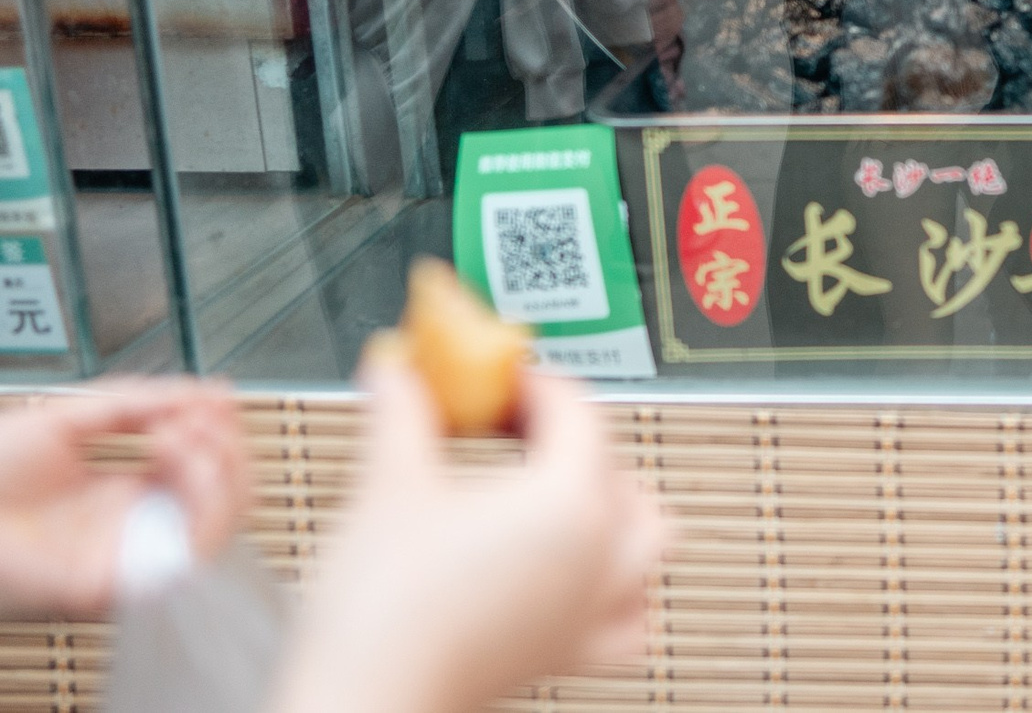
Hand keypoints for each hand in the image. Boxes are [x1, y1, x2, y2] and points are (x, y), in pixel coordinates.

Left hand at [0, 380, 246, 619]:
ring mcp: (132, 555)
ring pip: (225, 523)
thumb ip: (135, 402)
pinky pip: (196, 555)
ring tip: (184, 431)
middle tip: (208, 411)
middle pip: (226, 494)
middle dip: (230, 443)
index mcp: (123, 493)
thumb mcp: (70, 418)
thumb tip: (203, 390)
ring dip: (222, 465)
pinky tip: (172, 455)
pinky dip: (205, 498)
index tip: (214, 396)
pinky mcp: (124, 583)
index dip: (218, 430)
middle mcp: (135, 526)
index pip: (201, 468)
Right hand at [270, 352, 669, 712]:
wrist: (364, 698)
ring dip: (618, 504)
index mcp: (570, 499)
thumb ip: (403, 411)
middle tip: (515, 424)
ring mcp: (592, 608)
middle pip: (616, 467)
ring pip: (647, 538)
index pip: (576, 411)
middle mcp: (600, 553)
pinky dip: (624, 590)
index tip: (498, 382)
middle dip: (572, 435)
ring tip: (566, 487)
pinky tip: (589, 576)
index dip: (533, 384)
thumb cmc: (382, 608)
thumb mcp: (390, 482)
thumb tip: (398, 370)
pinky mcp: (570, 652)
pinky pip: (631, 617)